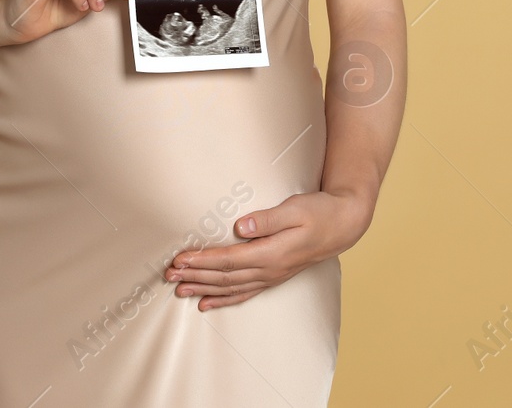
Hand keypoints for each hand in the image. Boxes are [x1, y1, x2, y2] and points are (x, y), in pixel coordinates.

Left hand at [164, 190, 371, 310]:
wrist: (343, 225)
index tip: (180, 259)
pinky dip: (223, 299)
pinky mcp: (273, 276)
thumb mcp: (295, 209)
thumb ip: (267, 219)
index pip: (229, 260)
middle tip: (168, 276)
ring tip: (179, 290)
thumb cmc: (319, 212)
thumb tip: (240, 227)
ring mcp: (271, 276)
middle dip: (195, 276)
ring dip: (203, 289)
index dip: (203, 261)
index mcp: (272, 253)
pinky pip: (244, 293)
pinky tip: (206, 303)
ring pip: (231, 288)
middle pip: (225, 277)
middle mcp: (269, 270)